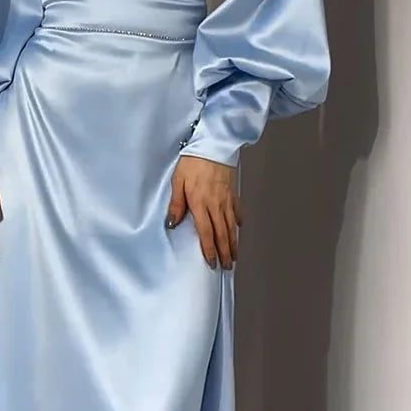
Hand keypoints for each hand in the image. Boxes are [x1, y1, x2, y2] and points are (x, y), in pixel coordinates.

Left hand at [166, 155, 241, 269]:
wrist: (213, 144)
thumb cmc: (193, 161)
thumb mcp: (178, 181)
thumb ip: (176, 204)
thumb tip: (172, 223)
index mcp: (200, 204)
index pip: (206, 233)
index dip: (209, 250)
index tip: (211, 262)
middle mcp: (216, 205)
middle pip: (222, 234)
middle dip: (224, 252)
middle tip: (226, 266)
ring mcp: (227, 200)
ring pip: (231, 226)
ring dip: (233, 243)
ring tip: (234, 256)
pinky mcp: (233, 192)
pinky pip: (237, 211)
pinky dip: (238, 222)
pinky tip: (238, 229)